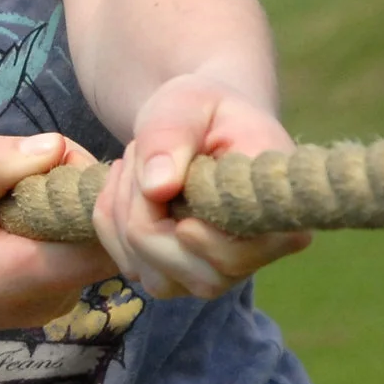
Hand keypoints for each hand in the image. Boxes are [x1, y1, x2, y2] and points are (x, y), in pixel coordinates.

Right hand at [0, 132, 118, 338]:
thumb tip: (54, 145)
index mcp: (30, 274)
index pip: (107, 235)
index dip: (102, 191)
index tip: (63, 161)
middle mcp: (57, 294)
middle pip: (99, 227)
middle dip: (68, 184)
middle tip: (18, 170)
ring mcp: (57, 298)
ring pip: (84, 232)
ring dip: (55, 201)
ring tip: (3, 200)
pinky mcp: (51, 294)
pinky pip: (68, 244)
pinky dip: (47, 221)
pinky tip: (8, 221)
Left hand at [93, 75, 309, 298]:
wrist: (195, 125)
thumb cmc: (201, 110)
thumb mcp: (186, 104)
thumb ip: (171, 137)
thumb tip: (157, 187)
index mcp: (273, 208)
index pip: (247, 252)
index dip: (205, 240)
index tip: (165, 194)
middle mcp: (254, 252)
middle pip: (198, 275)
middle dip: (145, 215)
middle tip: (135, 153)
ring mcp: (215, 271)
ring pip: (159, 279)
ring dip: (124, 219)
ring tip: (132, 163)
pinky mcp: (178, 275)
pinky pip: (133, 269)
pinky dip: (111, 228)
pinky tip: (122, 185)